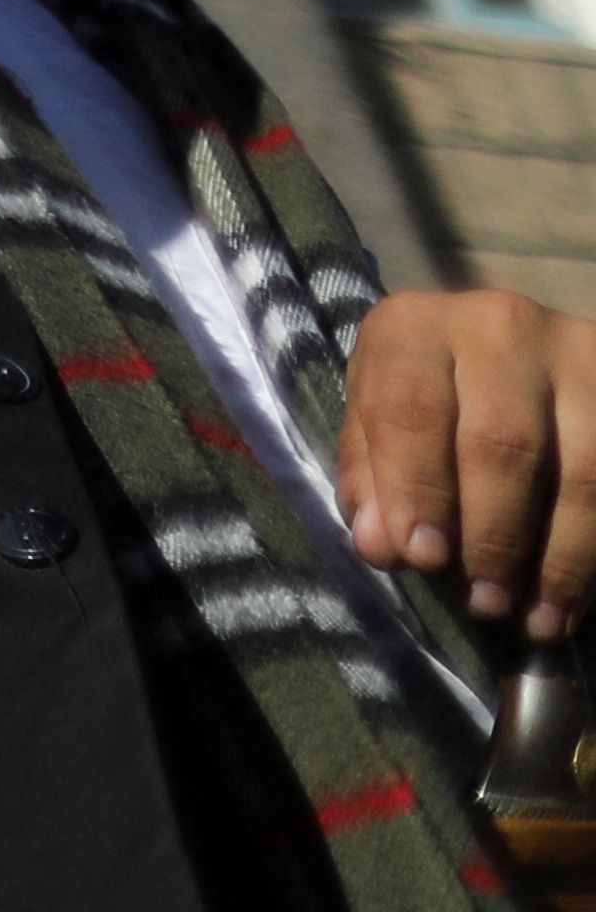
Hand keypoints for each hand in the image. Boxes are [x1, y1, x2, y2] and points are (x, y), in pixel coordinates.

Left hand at [345, 286, 595, 638]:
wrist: (509, 357)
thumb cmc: (429, 396)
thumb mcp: (378, 420)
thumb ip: (371, 478)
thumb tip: (381, 545)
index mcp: (416, 327)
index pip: (410, 406)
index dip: (416, 487)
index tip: (422, 558)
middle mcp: (499, 327)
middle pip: (503, 444)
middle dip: (493, 537)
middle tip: (483, 602)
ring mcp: (577, 354)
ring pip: (582, 472)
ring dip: (559, 559)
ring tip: (532, 618)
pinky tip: (574, 600)